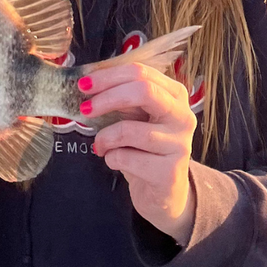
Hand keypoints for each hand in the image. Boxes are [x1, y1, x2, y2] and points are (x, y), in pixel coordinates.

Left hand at [83, 59, 197, 243]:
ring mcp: (180, 145)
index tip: (84, 84)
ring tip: (100, 145)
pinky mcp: (170, 172)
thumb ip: (122, 98)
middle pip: (144, 91)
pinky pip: (126, 158)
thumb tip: (88, 83)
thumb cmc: (145, 148)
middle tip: (85, 109)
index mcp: (174, 94)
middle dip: (108, 98)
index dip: (109, 76)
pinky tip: (115, 161)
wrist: (164, 193)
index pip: (141, 72)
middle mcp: (183, 116)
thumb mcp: (137, 117)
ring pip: (130, 130)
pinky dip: (111, 158)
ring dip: (105, 137)